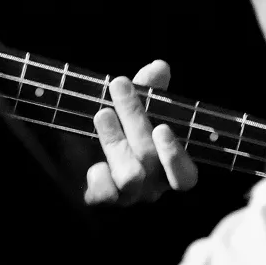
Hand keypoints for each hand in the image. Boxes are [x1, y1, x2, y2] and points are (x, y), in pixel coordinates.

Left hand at [84, 61, 198, 206]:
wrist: (80, 147)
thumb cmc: (123, 126)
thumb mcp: (137, 106)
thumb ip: (150, 89)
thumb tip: (160, 66)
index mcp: (168, 168)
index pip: (185, 177)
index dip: (176, 157)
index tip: (162, 127)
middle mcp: (152, 186)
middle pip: (149, 158)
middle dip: (134, 117)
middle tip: (119, 85)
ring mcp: (127, 195)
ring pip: (130, 176)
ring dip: (116, 142)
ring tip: (103, 113)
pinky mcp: (101, 198)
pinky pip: (105, 196)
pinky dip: (100, 180)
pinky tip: (95, 165)